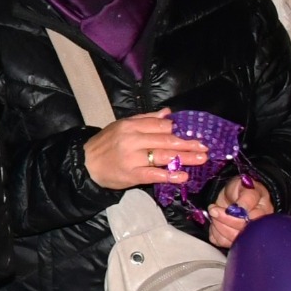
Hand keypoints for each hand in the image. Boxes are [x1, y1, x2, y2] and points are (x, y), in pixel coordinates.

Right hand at [84, 109, 208, 190]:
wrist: (85, 164)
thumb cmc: (106, 144)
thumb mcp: (122, 126)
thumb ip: (146, 119)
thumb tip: (169, 113)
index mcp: (130, 126)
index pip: (161, 125)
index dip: (179, 129)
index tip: (195, 133)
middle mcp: (132, 140)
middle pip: (165, 140)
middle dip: (187, 144)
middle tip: (204, 147)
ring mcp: (132, 158)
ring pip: (163, 156)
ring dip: (184, 158)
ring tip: (201, 159)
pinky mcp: (131, 175)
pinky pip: (154, 174)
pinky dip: (169, 175)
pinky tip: (183, 176)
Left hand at [206, 174, 274, 249]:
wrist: (234, 194)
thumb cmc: (241, 189)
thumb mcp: (245, 186)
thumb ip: (246, 198)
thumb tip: (241, 209)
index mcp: (264, 212)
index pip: (250, 221)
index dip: (232, 217)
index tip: (219, 208)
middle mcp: (258, 226)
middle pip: (241, 233)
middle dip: (223, 221)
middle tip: (213, 210)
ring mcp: (247, 234)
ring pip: (232, 240)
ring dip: (218, 227)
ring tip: (214, 214)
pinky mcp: (234, 239)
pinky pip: (224, 243)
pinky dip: (215, 234)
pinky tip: (216, 224)